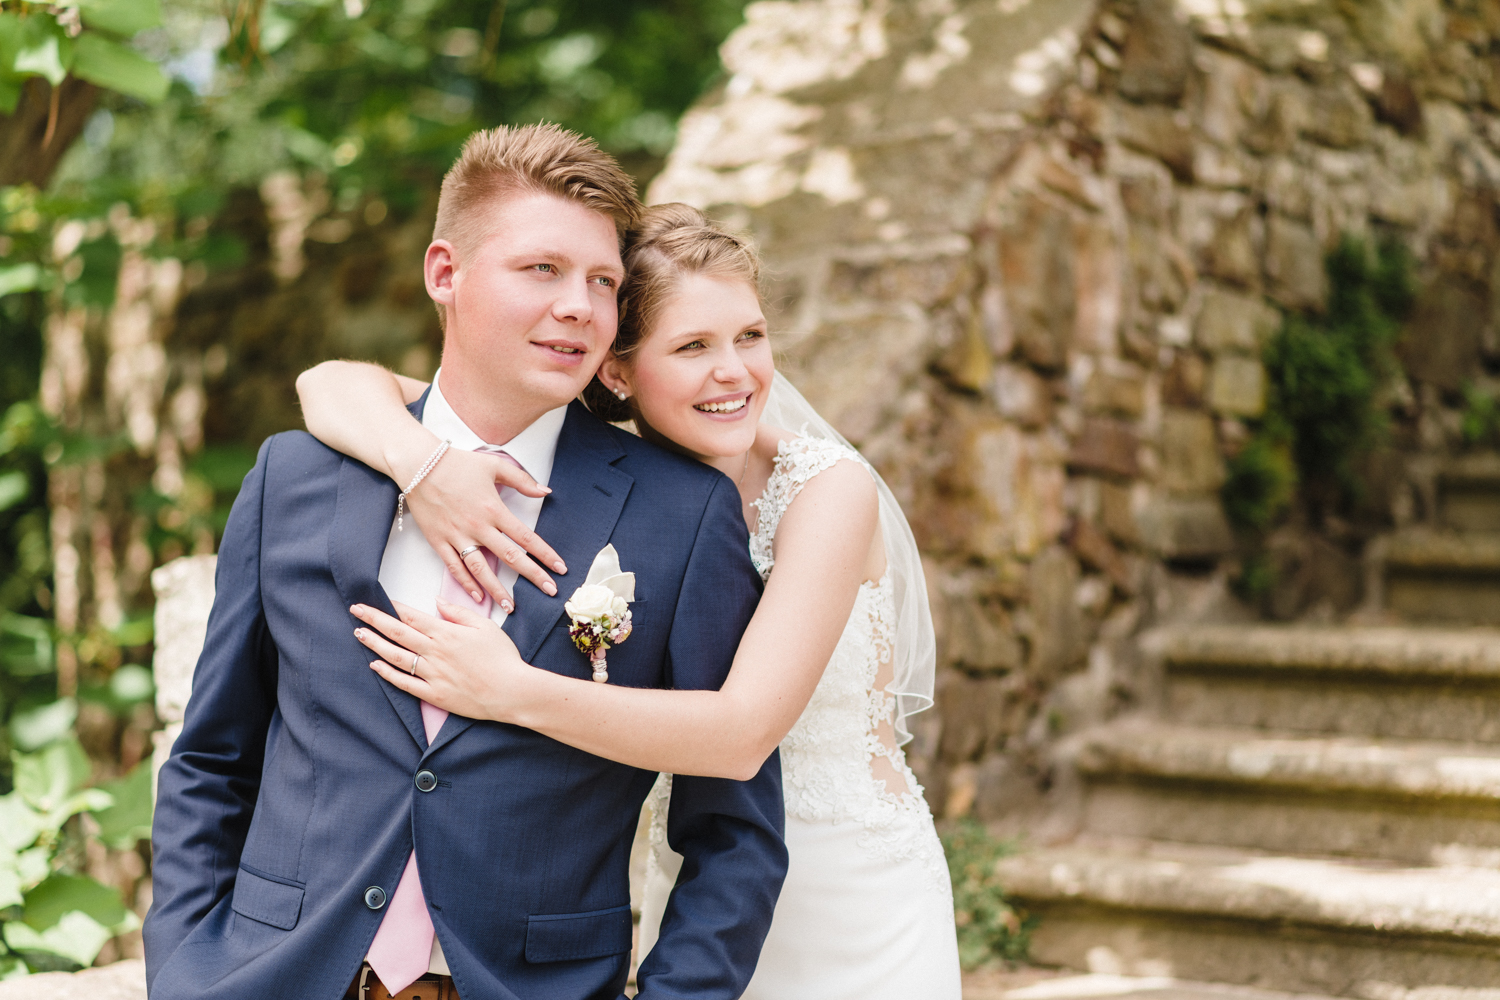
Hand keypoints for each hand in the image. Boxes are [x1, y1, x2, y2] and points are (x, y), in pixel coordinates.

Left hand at [351, 600, 532, 721]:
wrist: (512, 691)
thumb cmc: (502, 657)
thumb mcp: (485, 626)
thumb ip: (458, 613)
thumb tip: (437, 601)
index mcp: (447, 633)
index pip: (411, 617)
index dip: (391, 607)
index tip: (374, 600)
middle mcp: (435, 652)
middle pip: (397, 633)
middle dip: (374, 619)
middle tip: (355, 610)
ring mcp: (433, 674)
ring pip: (396, 657)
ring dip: (375, 644)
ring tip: (359, 633)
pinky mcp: (434, 694)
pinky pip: (405, 683)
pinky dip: (388, 674)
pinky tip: (375, 665)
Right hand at [404, 447, 566, 609]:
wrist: (418, 464)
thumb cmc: (457, 463)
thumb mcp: (494, 465)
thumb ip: (522, 480)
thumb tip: (545, 491)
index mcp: (494, 509)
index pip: (526, 537)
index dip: (545, 554)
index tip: (559, 568)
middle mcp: (478, 526)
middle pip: (510, 557)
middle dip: (532, 576)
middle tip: (549, 591)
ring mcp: (457, 536)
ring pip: (481, 569)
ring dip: (497, 590)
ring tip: (511, 607)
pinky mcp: (438, 540)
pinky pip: (454, 567)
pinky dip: (466, 583)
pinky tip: (478, 597)